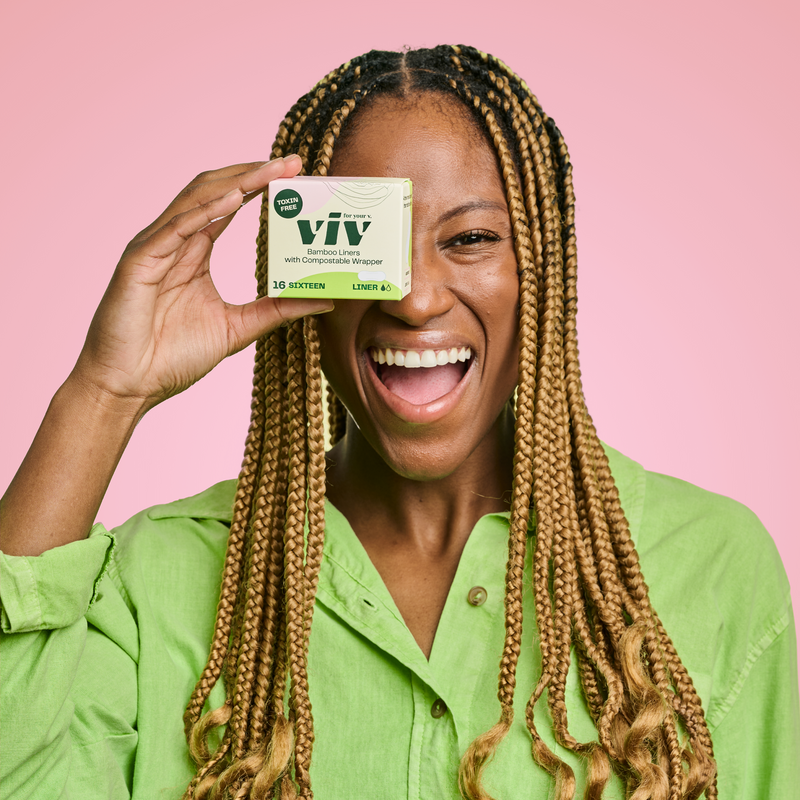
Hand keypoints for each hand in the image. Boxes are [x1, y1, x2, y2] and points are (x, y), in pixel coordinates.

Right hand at [71, 156, 329, 413]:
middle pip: (216, 191)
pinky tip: (235, 197)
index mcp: (194, 252)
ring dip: (236, 181)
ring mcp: (155, 247)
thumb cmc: (172, 358)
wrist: (129, 387)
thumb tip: (325, 300)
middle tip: (293, 163)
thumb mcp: (238, 328)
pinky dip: (205, 210)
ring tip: (272, 170)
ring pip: (197, 199)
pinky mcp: (139, 261)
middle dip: (254, 172)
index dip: (260, 185)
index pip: (228, 204)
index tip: (295, 174)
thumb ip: (277, 310)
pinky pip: (176, 227)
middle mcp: (175, 241)